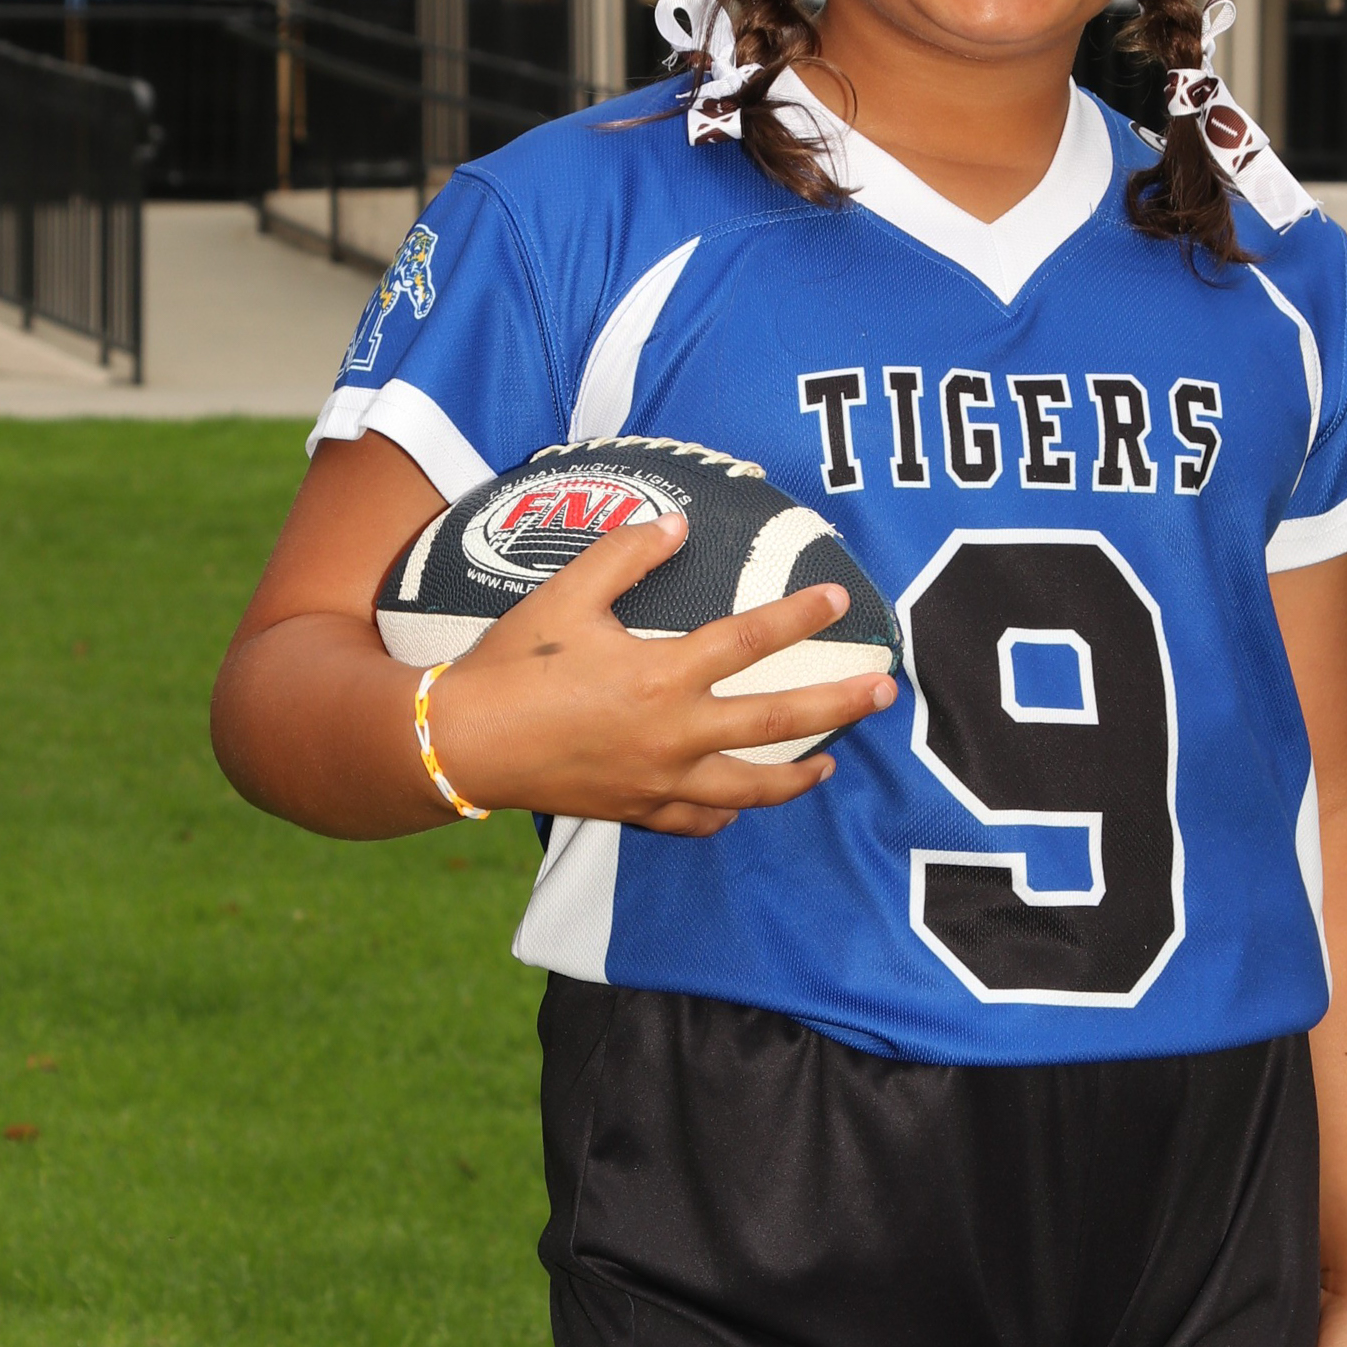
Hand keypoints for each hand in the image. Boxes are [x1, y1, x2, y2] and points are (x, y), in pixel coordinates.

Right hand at [426, 511, 898, 835]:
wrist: (461, 745)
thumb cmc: (511, 665)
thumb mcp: (565, 596)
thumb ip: (624, 556)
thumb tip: (677, 525)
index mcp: (659, 675)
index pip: (749, 640)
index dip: (799, 616)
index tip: (839, 600)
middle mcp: (672, 734)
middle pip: (778, 721)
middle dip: (839, 703)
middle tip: (885, 690)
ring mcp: (659, 781)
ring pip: (752, 787)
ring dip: (801, 776)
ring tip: (835, 761)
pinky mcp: (638, 811)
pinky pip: (701, 820)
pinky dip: (732, 812)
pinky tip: (747, 800)